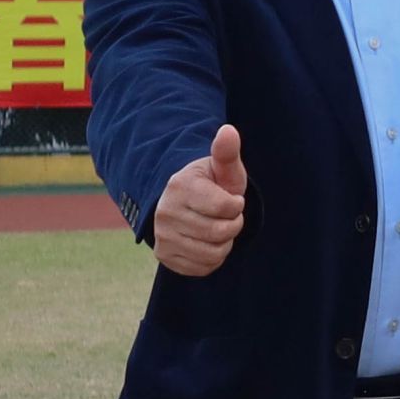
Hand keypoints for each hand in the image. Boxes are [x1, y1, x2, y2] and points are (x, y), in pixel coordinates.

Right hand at [153, 124, 245, 275]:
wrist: (186, 204)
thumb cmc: (212, 184)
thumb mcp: (223, 168)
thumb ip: (227, 152)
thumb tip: (228, 131)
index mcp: (180, 186)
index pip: (226, 207)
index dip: (237, 206)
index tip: (232, 199)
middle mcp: (165, 212)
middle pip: (220, 232)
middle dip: (233, 224)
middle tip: (226, 216)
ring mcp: (162, 236)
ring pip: (212, 253)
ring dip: (224, 243)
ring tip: (217, 228)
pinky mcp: (164, 256)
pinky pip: (202, 267)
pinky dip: (213, 258)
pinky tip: (207, 242)